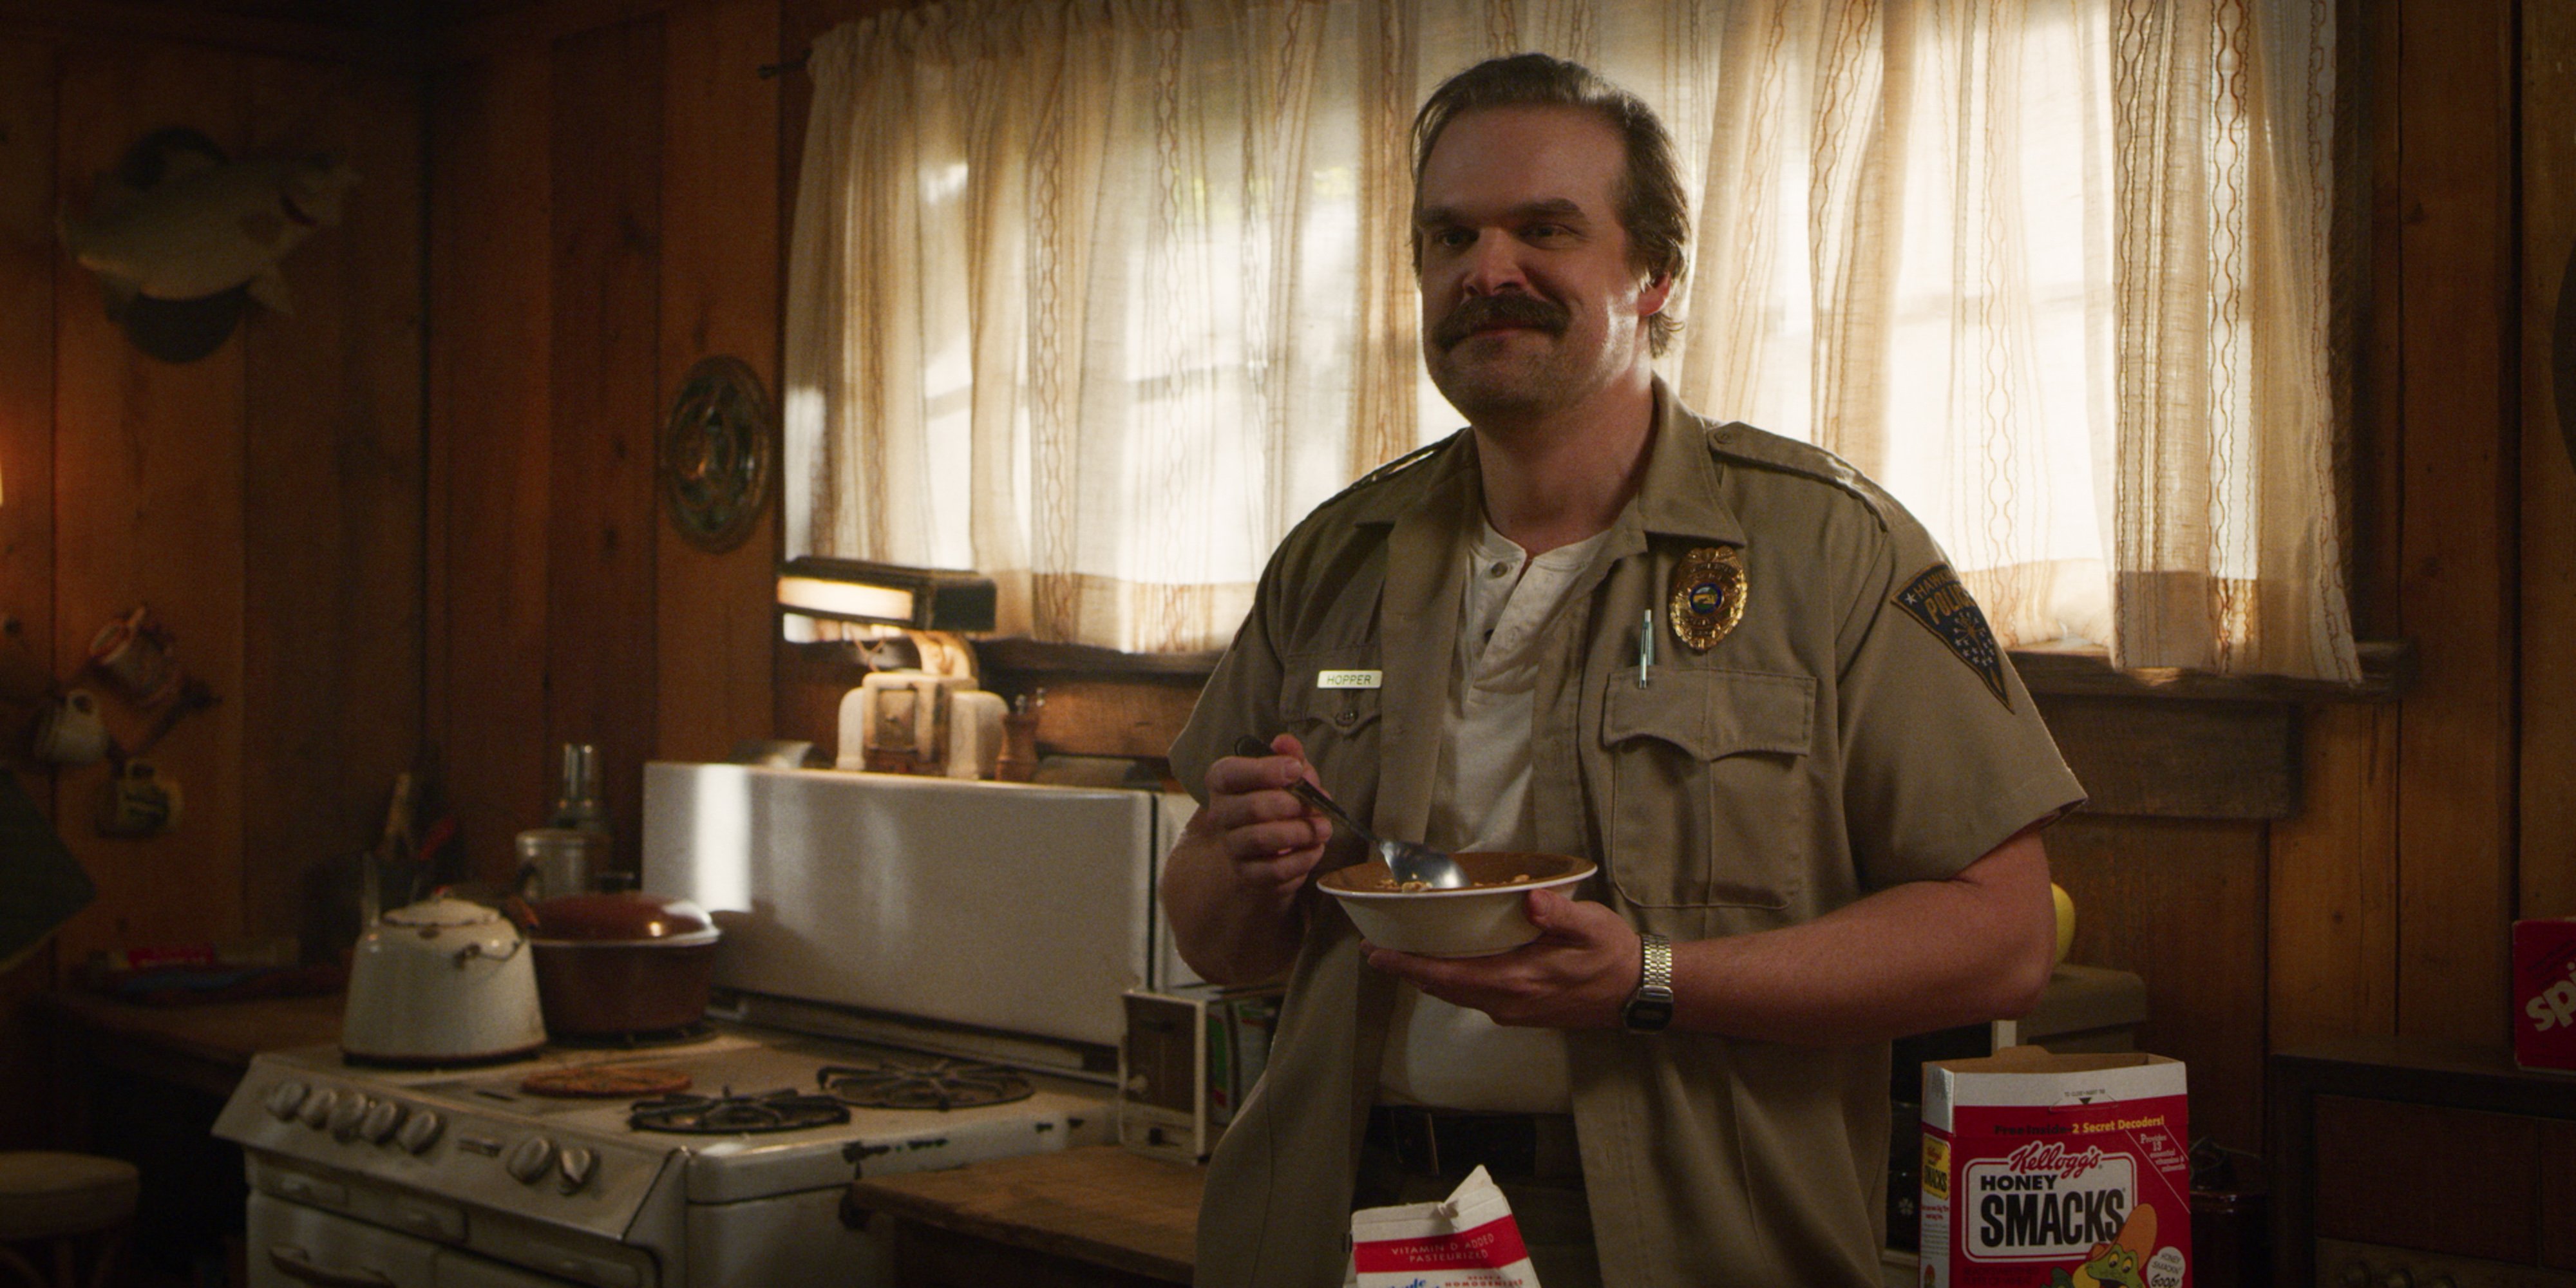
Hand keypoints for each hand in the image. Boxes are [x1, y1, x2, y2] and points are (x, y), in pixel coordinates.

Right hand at [1184, 733, 1332, 905]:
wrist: (1258, 849)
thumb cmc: (1273, 801)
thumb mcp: (1283, 774)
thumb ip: (1287, 756)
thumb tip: (1287, 742)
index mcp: (1223, 782)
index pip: (1231, 773)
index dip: (1264, 770)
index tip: (1295, 770)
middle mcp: (1221, 815)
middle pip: (1252, 808)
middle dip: (1292, 806)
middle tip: (1318, 806)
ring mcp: (1232, 847)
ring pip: (1261, 839)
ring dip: (1300, 833)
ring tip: (1324, 828)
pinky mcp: (1248, 875)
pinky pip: (1274, 870)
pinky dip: (1301, 859)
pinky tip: (1316, 849)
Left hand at [1362, 889, 1640, 1028]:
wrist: (1637, 992)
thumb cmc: (1612, 954)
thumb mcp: (1591, 926)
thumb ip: (1560, 914)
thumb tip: (1533, 900)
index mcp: (1517, 979)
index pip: (1447, 974)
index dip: (1408, 965)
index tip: (1377, 954)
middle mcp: (1507, 1001)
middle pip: (1443, 987)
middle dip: (1408, 970)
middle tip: (1376, 949)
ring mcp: (1513, 1011)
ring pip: (1457, 995)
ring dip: (1427, 977)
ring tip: (1401, 956)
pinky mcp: (1520, 1012)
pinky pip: (1474, 997)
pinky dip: (1451, 982)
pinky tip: (1446, 965)